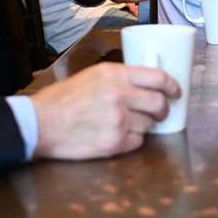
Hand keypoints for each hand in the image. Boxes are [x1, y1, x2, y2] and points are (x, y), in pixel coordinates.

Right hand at [29, 61, 180, 158]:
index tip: (176, 92)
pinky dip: (131, 140)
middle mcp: (120, 95)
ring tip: (120, 123)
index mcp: (115, 74)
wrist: (41, 123)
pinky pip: (137, 142)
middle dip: (163, 110)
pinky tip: (114, 135)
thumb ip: (120, 78)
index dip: (172, 86)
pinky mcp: (114, 142)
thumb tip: (145, 84)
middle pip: (159, 104)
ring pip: (148, 125)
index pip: (158, 78)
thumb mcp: (92, 76)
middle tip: (159, 113)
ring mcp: (119, 120)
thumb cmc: (62, 100)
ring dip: (141, 126)